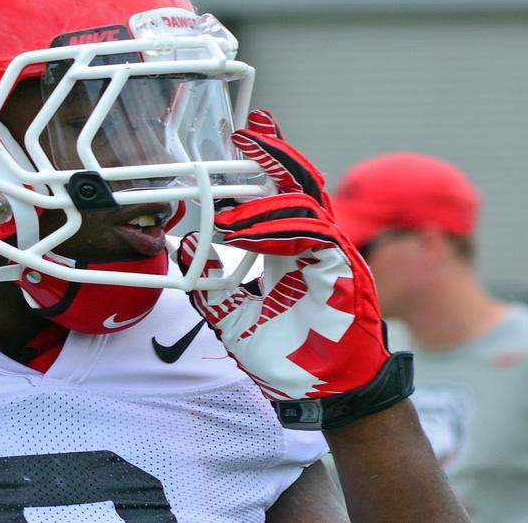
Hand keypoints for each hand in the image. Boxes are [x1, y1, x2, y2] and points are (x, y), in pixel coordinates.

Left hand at [179, 110, 406, 428]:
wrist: (326, 396)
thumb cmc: (289, 359)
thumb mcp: (234, 317)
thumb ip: (211, 284)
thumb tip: (185, 248)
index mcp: (291, 250)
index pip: (281, 194)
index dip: (266, 162)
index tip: (244, 135)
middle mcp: (314, 245)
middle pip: (300, 184)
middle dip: (275, 153)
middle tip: (247, 131)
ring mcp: (332, 255)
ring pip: (304, 205)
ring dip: (262, 204)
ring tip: (226, 216)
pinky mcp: (342, 271)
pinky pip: (312, 235)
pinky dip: (276, 230)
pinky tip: (244, 235)